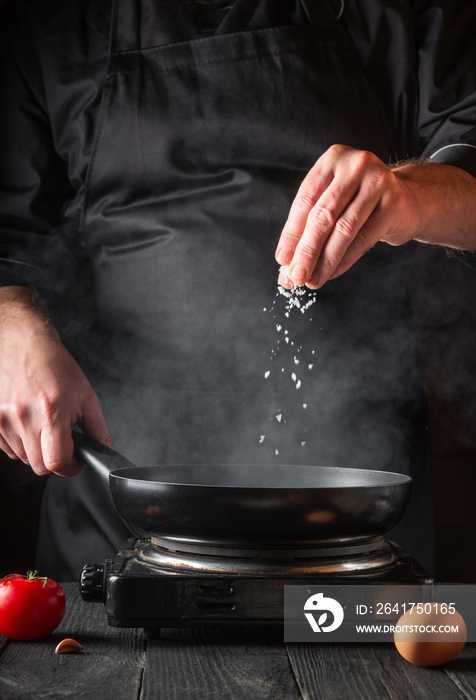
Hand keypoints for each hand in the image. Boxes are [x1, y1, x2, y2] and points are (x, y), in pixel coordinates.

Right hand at [0, 287, 111, 475]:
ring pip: (23, 458)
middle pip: (40, 466)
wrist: (23, 343)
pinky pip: (7, 449)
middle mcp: (23, 417)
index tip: (77, 460)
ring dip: (37, 450)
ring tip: (43, 423)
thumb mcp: (85, 395)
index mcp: (51, 412)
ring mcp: (2, 419)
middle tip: (63, 441)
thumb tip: (105, 452)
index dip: (71, 467)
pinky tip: (28, 421)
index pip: (57, 462)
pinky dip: (20, 443)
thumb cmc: (55, 366)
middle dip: (55, 459)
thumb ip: (97, 429)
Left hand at [276, 144, 475, 287]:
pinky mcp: (394, 202)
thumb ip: (309, 225)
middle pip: (323, 215)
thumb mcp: (333, 202)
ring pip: (344, 229)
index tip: (282, 260)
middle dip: (307, 250)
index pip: (305, 200)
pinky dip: (344, 260)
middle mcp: (355, 165)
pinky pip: (363, 239)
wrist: (408, 200)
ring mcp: (378, 181)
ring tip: (313, 280)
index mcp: (332, 159)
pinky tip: (331, 273)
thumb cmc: (360, 203)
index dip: (292, 233)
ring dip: (325, 260)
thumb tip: (286, 260)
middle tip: (296, 276)